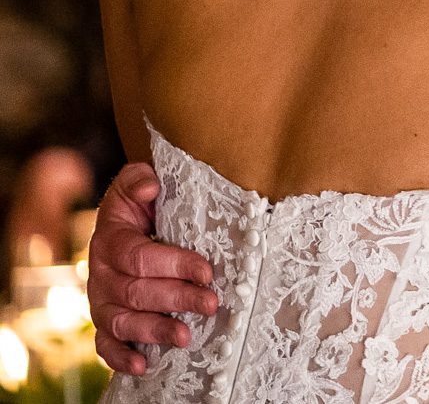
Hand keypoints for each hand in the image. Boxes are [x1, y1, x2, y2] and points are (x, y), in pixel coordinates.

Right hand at [88, 163, 217, 374]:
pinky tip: (143, 366)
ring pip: (123, 322)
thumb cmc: (139, 202)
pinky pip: (104, 345)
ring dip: (155, 331)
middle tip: (211, 303)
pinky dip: (120, 358)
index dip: (174, 265)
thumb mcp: (137, 181)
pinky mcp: (103, 321)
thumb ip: (140, 179)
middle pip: (136, 292)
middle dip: (176, 299)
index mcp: (110, 240)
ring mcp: (100, 301)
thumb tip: (151, 187)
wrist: (124, 220)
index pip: (140, 257)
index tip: (207, 271)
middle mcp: (100, 274)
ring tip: (186, 337)